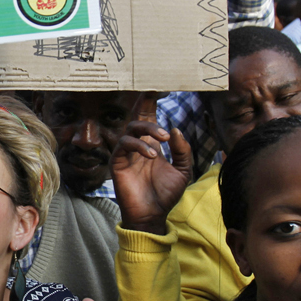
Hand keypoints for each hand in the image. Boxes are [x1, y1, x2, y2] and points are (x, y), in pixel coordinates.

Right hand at [111, 95, 192, 233]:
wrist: (153, 215)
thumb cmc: (166, 194)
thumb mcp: (183, 171)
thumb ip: (182, 151)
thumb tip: (176, 130)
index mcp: (153, 144)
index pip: (150, 118)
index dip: (151, 102)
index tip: (156, 86)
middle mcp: (139, 145)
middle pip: (138, 118)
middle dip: (147, 108)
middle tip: (163, 115)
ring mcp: (127, 153)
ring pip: (131, 129)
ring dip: (148, 129)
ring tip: (163, 139)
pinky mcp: (118, 162)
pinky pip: (124, 145)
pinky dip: (139, 146)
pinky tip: (152, 155)